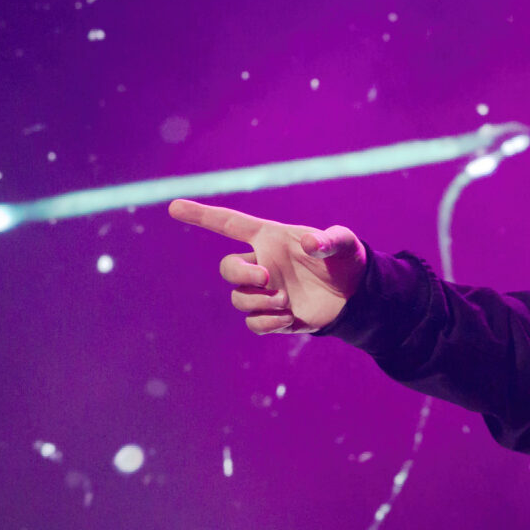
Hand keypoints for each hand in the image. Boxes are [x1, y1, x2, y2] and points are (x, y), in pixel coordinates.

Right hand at [168, 199, 366, 333]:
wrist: (356, 295)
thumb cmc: (346, 261)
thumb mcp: (346, 244)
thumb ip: (331, 240)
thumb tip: (309, 244)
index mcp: (270, 239)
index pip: (229, 224)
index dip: (202, 215)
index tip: (173, 206)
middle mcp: (262, 265)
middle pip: (227, 268)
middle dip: (241, 274)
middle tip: (268, 278)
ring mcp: (265, 292)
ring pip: (239, 299)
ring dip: (259, 301)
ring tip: (286, 300)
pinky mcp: (274, 317)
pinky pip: (253, 324)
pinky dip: (266, 322)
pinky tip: (287, 317)